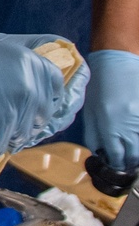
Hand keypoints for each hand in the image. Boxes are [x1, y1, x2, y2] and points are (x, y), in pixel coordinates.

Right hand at [0, 27, 87, 141]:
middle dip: (28, 115)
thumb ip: (17, 66)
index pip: (56, 85)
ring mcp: (13, 118)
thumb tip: (36, 82)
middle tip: (1, 110)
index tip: (41, 99)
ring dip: (6, 131)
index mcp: (26, 63)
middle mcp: (26, 91)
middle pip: (44, 114)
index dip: (48, 93)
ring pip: (22, 135)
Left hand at [83, 49, 138, 170]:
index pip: (116, 157)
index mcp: (109, 125)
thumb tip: (100, 154)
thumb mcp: (91, 111)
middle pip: (134, 157)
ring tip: (131, 148)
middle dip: (129, 161)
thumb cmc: (101, 85)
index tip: (115, 163)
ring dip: (138, 153)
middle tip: (125, 159)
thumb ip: (94, 135)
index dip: (115, 164)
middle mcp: (128, 125)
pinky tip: (135, 133)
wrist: (117, 60)